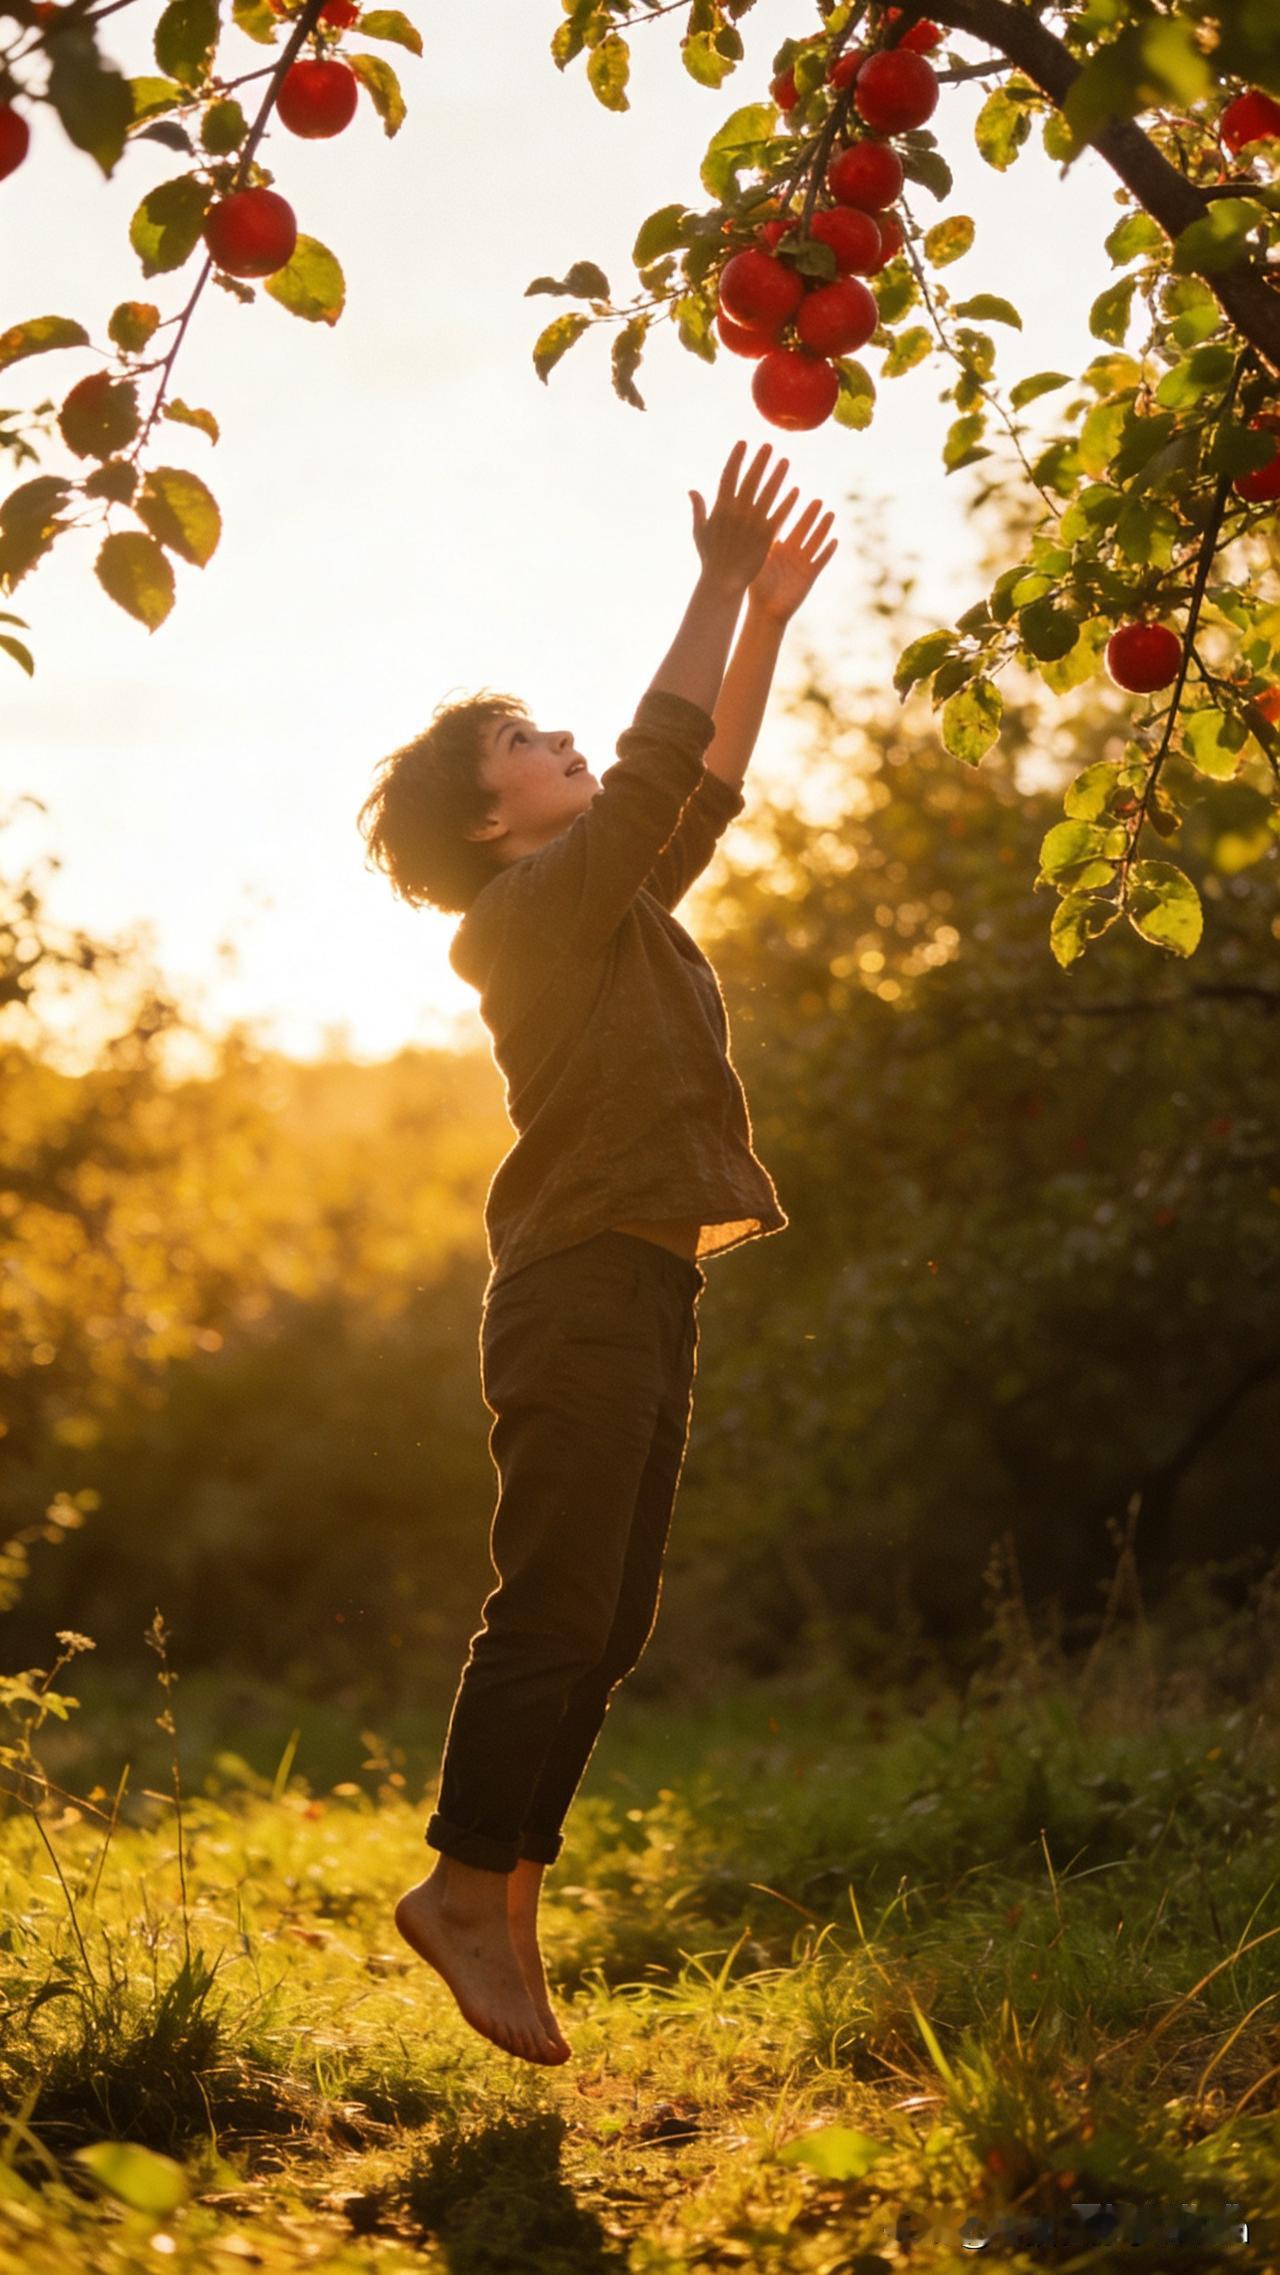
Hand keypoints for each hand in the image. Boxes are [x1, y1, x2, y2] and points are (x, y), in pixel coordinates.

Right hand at [689, 440, 799, 595]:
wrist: (723, 581)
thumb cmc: (711, 557)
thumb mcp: (700, 532)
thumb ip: (699, 509)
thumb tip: (692, 491)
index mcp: (721, 508)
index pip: (729, 476)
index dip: (737, 458)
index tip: (743, 443)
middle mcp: (737, 512)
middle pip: (751, 480)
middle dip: (760, 461)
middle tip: (768, 445)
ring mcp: (753, 523)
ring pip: (768, 494)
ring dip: (777, 476)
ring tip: (785, 461)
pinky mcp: (766, 536)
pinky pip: (779, 515)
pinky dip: (788, 503)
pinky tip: (796, 491)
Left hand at [746, 495, 837, 623]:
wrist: (765, 612)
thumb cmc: (755, 589)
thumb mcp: (754, 562)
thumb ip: (755, 542)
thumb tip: (746, 521)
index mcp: (776, 547)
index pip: (785, 522)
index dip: (790, 507)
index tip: (795, 489)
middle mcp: (791, 552)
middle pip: (803, 529)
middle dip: (810, 515)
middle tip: (817, 500)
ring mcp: (802, 563)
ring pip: (815, 541)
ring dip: (823, 528)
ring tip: (830, 513)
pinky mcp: (810, 576)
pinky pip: (821, 561)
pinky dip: (827, 551)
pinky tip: (834, 540)